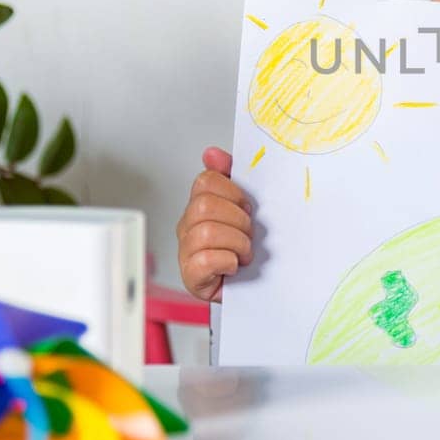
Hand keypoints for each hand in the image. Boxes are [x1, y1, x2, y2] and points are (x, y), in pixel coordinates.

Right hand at [176, 146, 252, 301]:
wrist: (253, 285)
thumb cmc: (245, 246)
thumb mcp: (244, 206)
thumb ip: (231, 175)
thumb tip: (211, 153)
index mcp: (200, 206)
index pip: (205, 181)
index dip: (233, 192)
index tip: (247, 206)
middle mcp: (188, 226)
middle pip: (204, 206)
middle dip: (237, 219)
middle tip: (248, 233)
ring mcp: (186, 251)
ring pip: (206, 232)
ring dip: (236, 243)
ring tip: (244, 252)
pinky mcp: (192, 277)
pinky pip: (204, 261)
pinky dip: (227, 262)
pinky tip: (233, 265)